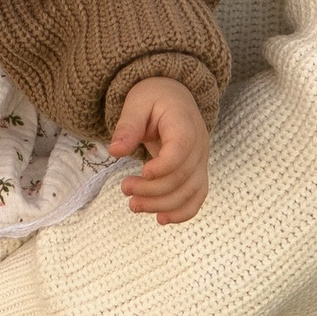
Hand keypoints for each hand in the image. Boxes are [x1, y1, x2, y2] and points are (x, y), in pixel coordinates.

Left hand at [109, 76, 210, 221]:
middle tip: (125, 189)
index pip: (182, 149)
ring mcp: (201, 161)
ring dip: (163, 205)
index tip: (142, 172)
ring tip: (134, 206)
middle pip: (183, 176)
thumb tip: (115, 151)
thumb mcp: (136, 103)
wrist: (174, 96)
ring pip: (191, 192)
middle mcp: (199, 144)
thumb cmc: (154, 98)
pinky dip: (182, 212)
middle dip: (153, 190)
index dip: (164, 166)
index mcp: (184, 123)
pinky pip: (197, 197)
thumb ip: (127, 126)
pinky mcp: (197, 172)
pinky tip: (161, 219)